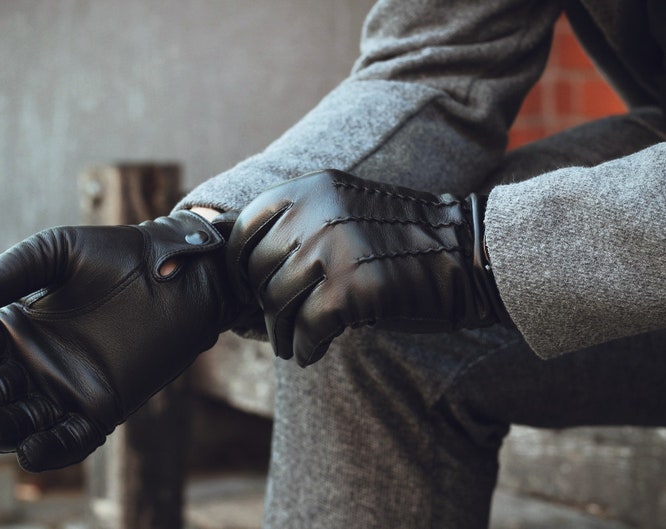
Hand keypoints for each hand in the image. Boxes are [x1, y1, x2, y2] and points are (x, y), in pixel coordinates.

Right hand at [0, 210, 246, 470]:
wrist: (179, 274)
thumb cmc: (119, 254)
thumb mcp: (59, 251)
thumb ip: (10, 271)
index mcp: (18, 327)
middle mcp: (36, 362)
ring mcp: (67, 388)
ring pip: (17, 424)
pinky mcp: (101, 408)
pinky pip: (68, 442)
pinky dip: (47, 452)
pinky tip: (31, 446)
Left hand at [228, 170, 509, 366]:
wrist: (469, 253)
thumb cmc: (404, 240)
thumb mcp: (347, 211)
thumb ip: (303, 224)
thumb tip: (247, 266)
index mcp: (312, 188)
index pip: (247, 225)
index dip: (238, 263)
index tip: (244, 288)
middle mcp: (317, 212)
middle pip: (258, 269)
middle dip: (261, 304)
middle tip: (273, 326)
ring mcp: (333, 249)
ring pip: (278, 301)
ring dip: (282, 332)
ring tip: (293, 345)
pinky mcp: (351, 289)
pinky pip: (308, 328)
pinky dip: (306, 347)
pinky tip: (314, 353)